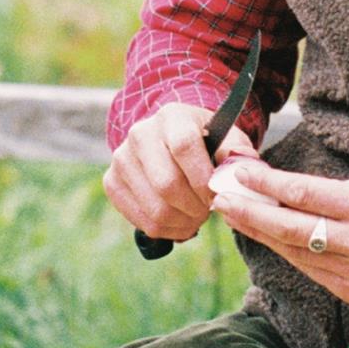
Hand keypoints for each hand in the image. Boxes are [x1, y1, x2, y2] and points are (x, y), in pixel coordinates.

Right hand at [102, 103, 258, 242]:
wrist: (169, 140)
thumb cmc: (205, 141)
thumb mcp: (227, 137)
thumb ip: (237, 152)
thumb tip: (237, 169)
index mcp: (171, 117)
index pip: (184, 147)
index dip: (203, 179)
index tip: (216, 195)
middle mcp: (140, 134)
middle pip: (166, 184)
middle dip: (194, 207)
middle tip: (208, 212)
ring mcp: (121, 158)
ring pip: (154, 208)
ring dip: (182, 223)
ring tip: (196, 218)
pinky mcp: (111, 182)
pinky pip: (140, 220)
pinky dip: (165, 230)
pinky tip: (179, 223)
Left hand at [209, 161, 348, 308]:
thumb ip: (333, 194)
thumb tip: (287, 191)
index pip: (303, 194)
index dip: (265, 184)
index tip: (239, 173)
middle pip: (289, 228)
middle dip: (250, 212)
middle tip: (221, 198)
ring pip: (293, 252)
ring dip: (261, 233)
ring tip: (236, 216)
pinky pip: (310, 270)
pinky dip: (288, 252)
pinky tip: (270, 238)